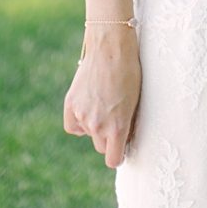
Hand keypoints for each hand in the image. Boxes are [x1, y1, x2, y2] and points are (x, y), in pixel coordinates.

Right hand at [63, 25, 140, 169]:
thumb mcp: (135, 100)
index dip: (117, 156)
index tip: (121, 150)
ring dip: (95, 125)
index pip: (113, 159)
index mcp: (117, 126)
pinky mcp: (70, 105)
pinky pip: (74, 127)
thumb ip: (127, 123)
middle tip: (116, 120)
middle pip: (101, 146)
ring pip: (89, 133)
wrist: (111, 48)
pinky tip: (89, 109)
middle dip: (108, 138)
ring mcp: (82, 116)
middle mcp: (98, 126)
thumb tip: (124, 139)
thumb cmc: (130, 72)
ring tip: (106, 103)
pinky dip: (79, 122)